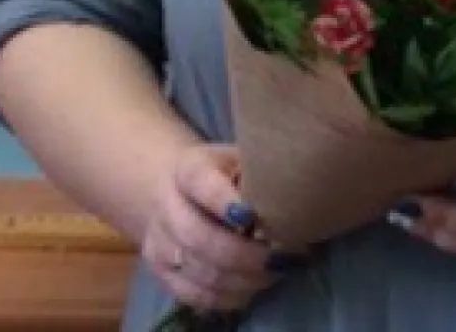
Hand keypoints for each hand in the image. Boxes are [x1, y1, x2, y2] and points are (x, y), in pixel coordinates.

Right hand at [142, 143, 301, 311]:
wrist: (172, 188)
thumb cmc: (221, 171)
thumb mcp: (238, 157)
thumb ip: (258, 173)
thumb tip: (295, 194)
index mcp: (188, 169)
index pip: (204, 186)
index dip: (228, 203)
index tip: (256, 217)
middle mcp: (167, 206)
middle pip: (200, 238)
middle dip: (245, 254)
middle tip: (280, 256)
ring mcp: (161, 243)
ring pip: (200, 272)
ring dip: (242, 279)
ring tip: (275, 271)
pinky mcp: (161, 273)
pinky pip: (194, 295)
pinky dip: (227, 297)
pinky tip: (252, 287)